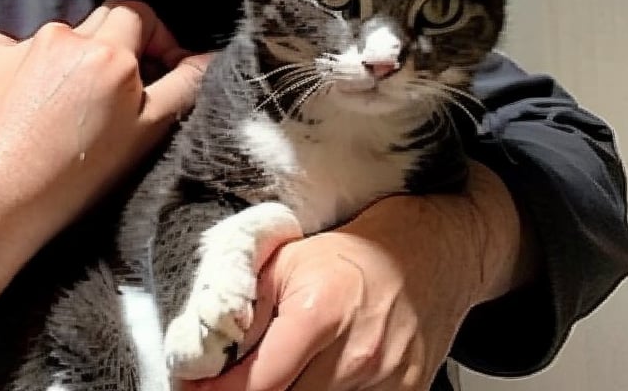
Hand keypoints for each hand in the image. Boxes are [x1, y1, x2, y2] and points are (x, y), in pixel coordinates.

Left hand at [0, 2, 209, 390]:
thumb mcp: (146, 135)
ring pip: (62, 38)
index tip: (159, 70)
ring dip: (71, 61)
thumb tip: (208, 58)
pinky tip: (25, 105)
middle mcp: (65, 36)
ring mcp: (21, 45)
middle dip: (116, 49)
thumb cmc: (73, 179)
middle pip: (103, 22)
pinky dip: (26, 67)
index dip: (157, 38)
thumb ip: (184, 87)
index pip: (142, 14)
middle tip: (114, 97)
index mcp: (109, 52)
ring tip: (64, 112)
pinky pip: (16, 49)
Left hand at [190, 162, 529, 390]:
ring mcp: (385, 383)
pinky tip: (313, 378)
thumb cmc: (357, 251)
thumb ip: (249, 304)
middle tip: (228, 383)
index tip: (196, 385)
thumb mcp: (290, 258)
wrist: (431, 249)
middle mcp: (355, 355)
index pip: (255, 384)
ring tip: (274, 374)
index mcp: (319, 312)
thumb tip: (209, 352)